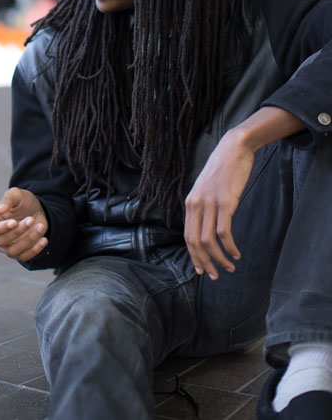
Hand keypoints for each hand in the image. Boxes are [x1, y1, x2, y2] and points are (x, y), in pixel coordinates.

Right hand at [0, 187, 47, 261]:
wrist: (36, 210)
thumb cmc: (22, 201)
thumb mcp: (16, 194)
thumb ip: (8, 199)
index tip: (14, 222)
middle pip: (1, 241)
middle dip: (18, 231)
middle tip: (30, 219)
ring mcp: (7, 247)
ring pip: (13, 251)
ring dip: (28, 240)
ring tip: (40, 226)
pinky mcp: (19, 253)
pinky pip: (24, 257)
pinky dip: (35, 250)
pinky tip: (44, 239)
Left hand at [184, 128, 253, 280]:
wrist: (234, 147)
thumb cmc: (223, 168)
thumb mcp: (207, 188)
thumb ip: (204, 205)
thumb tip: (207, 225)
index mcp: (190, 202)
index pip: (187, 236)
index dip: (194, 255)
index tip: (202, 269)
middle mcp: (196, 204)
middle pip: (194, 242)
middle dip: (204, 263)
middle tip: (215, 276)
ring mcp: (210, 203)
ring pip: (208, 241)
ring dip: (219, 259)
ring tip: (229, 268)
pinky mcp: (225, 202)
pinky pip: (223, 232)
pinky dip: (229, 247)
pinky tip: (236, 254)